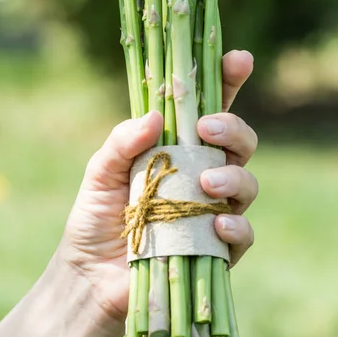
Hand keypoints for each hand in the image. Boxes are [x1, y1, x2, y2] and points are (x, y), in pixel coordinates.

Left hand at [59, 49, 257, 336]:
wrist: (90, 277)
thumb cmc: (96, 218)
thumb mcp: (99, 172)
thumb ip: (121, 141)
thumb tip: (156, 116)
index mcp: (179, 150)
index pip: (210, 110)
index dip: (228, 82)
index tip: (237, 59)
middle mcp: (203, 175)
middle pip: (240, 143)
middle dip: (233, 129)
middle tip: (207, 129)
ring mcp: (214, 211)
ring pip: (248, 184)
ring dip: (234, 176)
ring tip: (206, 181)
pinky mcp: (217, 250)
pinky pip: (243, 234)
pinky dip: (236, 226)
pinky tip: (216, 224)